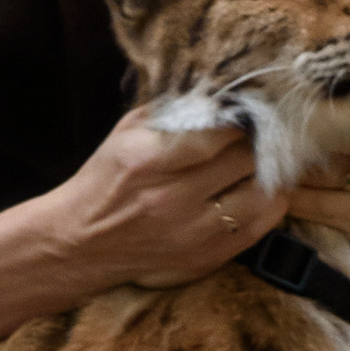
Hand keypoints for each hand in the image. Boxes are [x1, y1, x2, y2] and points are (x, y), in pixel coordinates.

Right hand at [42, 104, 287, 294]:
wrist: (81, 243)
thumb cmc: (106, 179)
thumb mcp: (127, 132)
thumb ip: (172, 110)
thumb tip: (220, 92)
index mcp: (150, 161)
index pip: (220, 133)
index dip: (243, 118)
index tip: (250, 110)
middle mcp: (173, 200)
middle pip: (246, 161)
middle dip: (257, 142)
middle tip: (259, 134)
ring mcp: (192, 234)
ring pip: (262, 195)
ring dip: (267, 174)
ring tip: (262, 162)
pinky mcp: (205, 258)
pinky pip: (260, 228)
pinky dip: (268, 204)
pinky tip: (258, 190)